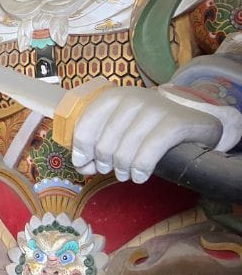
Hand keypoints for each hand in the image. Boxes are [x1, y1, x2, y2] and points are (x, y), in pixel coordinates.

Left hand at [71, 86, 222, 183]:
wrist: (192, 122)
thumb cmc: (147, 128)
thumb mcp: (120, 130)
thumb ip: (97, 145)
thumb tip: (81, 166)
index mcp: (112, 97)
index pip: (85, 126)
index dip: (81, 150)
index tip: (84, 164)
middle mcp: (132, 98)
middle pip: (104, 143)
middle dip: (104, 164)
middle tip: (111, 171)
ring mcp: (154, 108)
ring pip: (124, 151)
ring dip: (122, 170)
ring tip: (125, 175)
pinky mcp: (174, 123)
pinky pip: (148, 153)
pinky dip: (141, 170)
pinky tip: (140, 177)